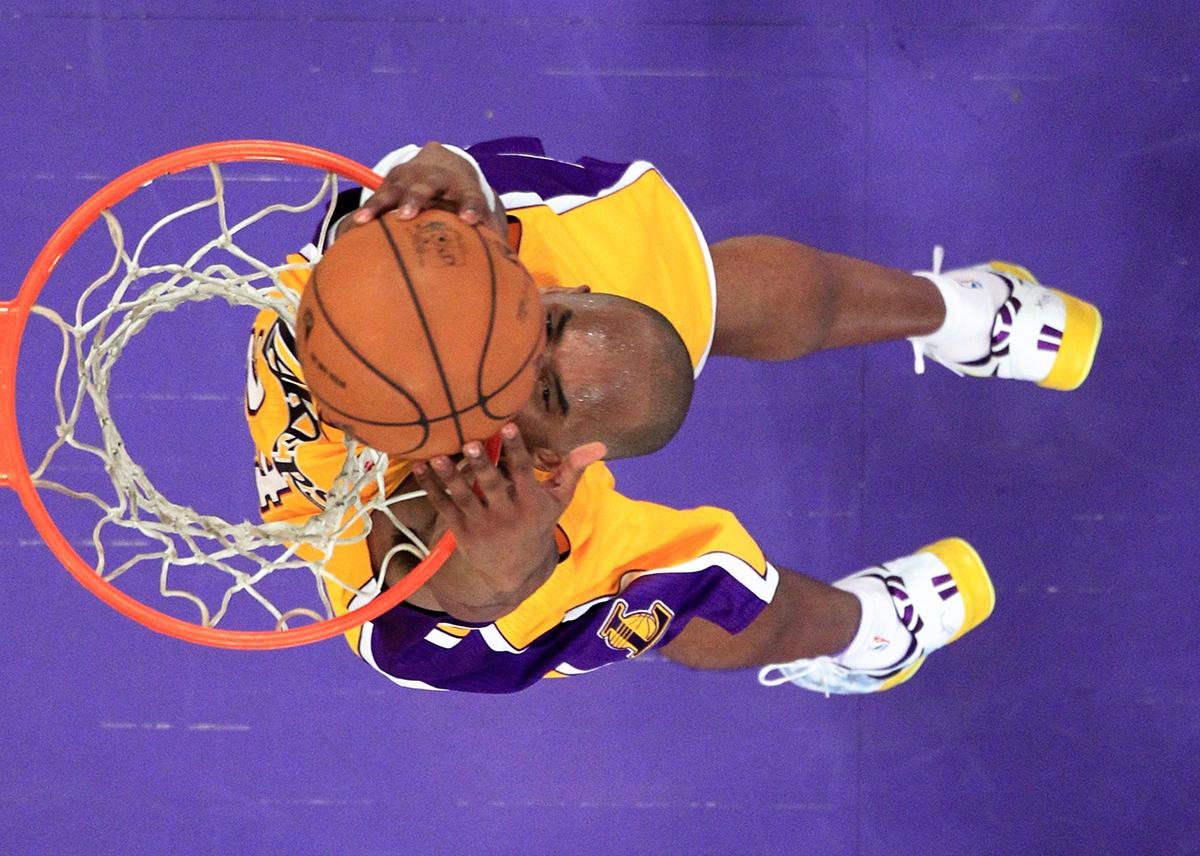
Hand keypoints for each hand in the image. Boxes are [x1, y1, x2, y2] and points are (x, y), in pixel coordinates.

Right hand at [342, 141, 507, 237]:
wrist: (445, 159)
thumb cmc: (463, 201)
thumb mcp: (477, 212)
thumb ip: (489, 237)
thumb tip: (506, 270)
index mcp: (463, 188)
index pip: (470, 196)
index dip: (470, 206)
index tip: (469, 220)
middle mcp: (437, 178)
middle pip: (426, 186)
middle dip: (417, 198)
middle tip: (409, 214)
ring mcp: (412, 175)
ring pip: (397, 187)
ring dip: (382, 204)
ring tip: (366, 221)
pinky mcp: (393, 179)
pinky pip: (378, 195)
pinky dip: (367, 209)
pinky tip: (354, 225)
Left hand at [411, 424, 605, 622]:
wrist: (512, 570)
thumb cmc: (537, 525)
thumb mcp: (559, 501)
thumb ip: (573, 470)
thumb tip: (601, 445)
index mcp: (531, 503)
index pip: (523, 473)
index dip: (515, 451)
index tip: (506, 428)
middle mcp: (507, 514)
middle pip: (492, 486)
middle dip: (481, 465)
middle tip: (469, 442)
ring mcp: (482, 524)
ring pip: (464, 497)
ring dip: (449, 476)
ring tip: (437, 456)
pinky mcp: (461, 531)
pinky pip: (444, 507)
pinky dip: (431, 488)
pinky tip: (419, 468)